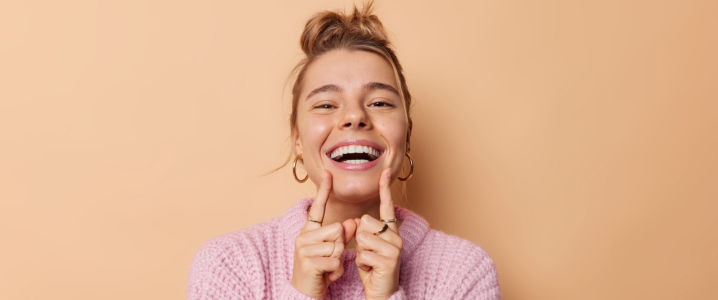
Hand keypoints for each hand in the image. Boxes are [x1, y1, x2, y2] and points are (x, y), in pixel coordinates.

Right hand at [292, 170, 356, 298]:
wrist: (305, 293)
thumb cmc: (320, 270)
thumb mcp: (332, 250)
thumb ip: (341, 235)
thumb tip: (352, 222)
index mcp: (309, 231)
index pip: (317, 207)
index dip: (323, 190)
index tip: (328, 172)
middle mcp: (303, 237)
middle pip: (336, 229)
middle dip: (340, 245)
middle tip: (331, 258)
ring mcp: (304, 250)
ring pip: (337, 245)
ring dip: (338, 259)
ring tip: (328, 267)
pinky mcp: (308, 263)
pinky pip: (335, 260)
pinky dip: (336, 271)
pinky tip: (328, 275)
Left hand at [354, 168, 402, 299]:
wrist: (381, 291)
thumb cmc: (372, 267)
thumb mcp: (365, 246)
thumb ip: (363, 231)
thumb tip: (358, 220)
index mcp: (390, 230)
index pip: (387, 206)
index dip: (385, 188)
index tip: (385, 171)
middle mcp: (396, 236)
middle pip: (364, 222)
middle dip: (358, 239)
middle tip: (367, 253)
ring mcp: (394, 248)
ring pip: (362, 238)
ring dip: (360, 252)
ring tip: (369, 261)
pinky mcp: (390, 260)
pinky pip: (363, 254)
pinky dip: (362, 264)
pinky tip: (371, 269)